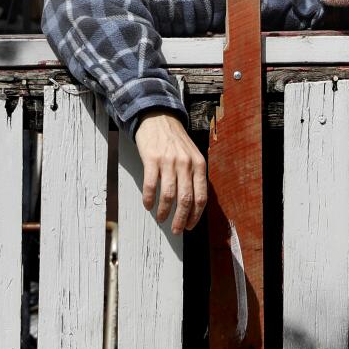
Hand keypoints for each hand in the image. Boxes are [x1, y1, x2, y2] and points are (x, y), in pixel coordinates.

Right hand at [134, 112, 208, 233]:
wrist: (158, 118)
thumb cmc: (175, 140)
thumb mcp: (192, 155)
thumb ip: (194, 176)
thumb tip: (193, 204)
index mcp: (199, 165)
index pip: (201, 197)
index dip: (195, 215)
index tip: (189, 226)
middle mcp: (186, 164)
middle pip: (185, 200)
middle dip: (181, 219)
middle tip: (176, 230)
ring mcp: (169, 161)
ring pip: (169, 195)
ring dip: (164, 211)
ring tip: (161, 218)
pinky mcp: (152, 159)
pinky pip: (151, 185)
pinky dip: (149, 199)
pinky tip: (148, 205)